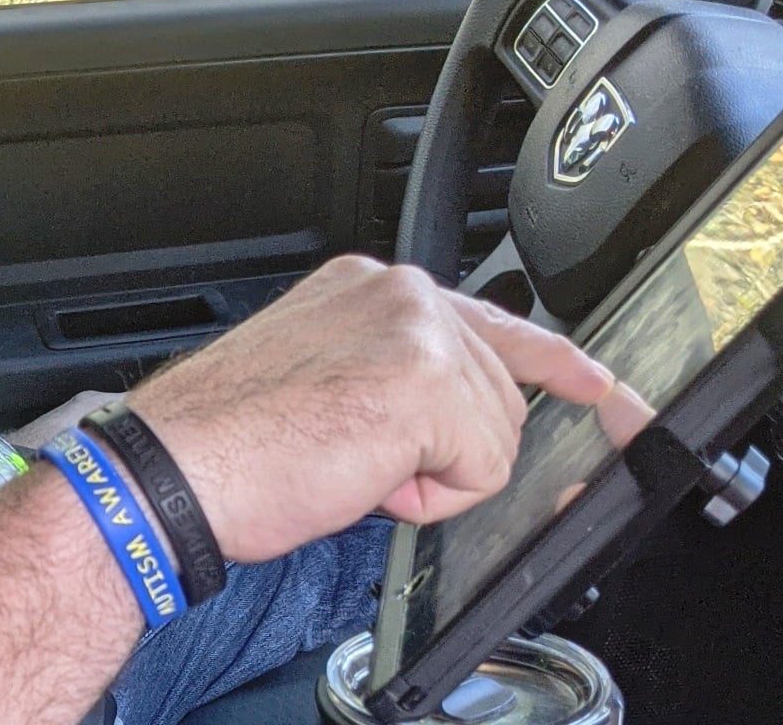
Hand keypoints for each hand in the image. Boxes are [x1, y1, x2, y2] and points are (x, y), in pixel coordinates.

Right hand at [125, 255, 613, 562]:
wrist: (177, 465)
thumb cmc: (228, 439)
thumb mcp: (322, 377)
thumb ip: (395, 374)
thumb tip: (452, 423)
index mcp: (369, 285)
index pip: (491, 321)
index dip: (558, 364)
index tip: (605, 389)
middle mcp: (399, 292)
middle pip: (499, 394)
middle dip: (448, 449)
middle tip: (358, 458)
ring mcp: (418, 330)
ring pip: (495, 435)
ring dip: (435, 475)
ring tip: (350, 464)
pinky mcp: (428, 382)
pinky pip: (481, 470)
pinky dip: (432, 497)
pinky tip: (364, 475)